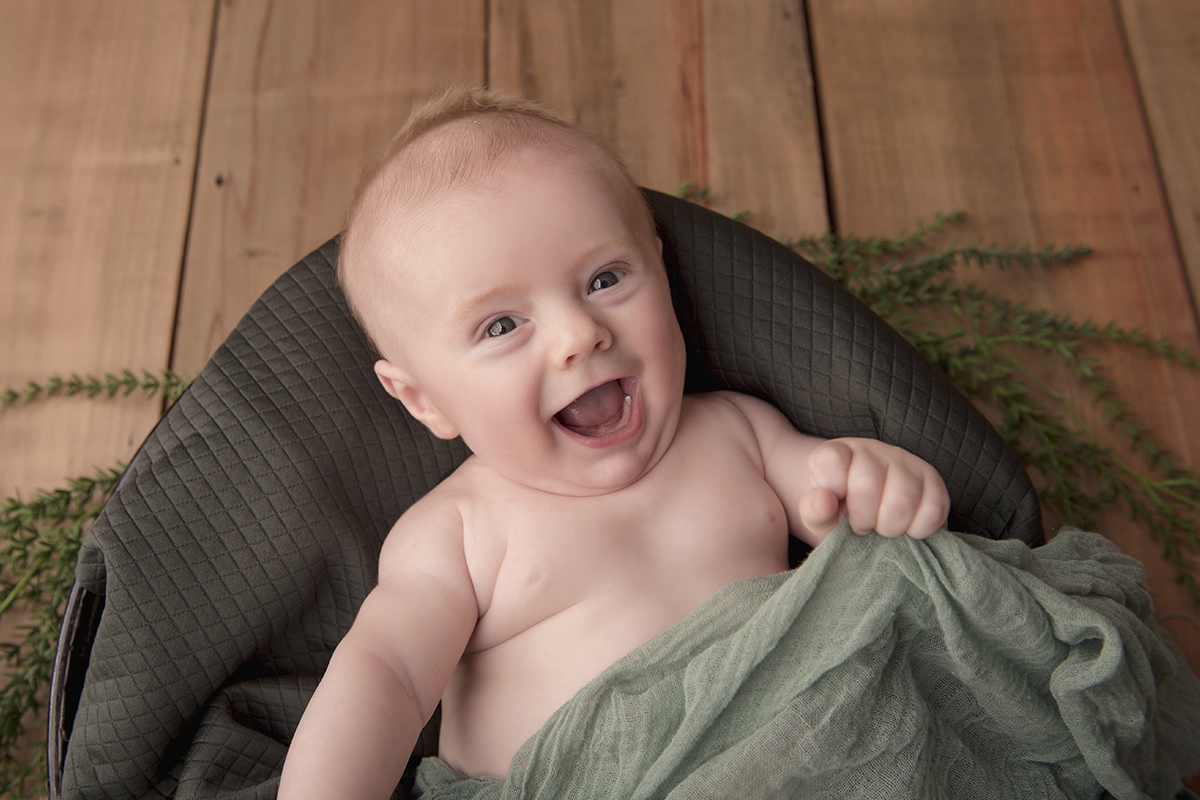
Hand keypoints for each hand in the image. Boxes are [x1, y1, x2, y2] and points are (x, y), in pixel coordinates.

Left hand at [799, 438, 949, 539]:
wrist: (872, 521)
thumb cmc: (841, 518)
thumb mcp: (818, 519)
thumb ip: (813, 511)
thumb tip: (823, 501)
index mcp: (836, 454)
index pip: (830, 461)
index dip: (831, 493)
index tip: (835, 509)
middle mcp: (870, 449)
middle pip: (867, 486)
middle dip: (863, 519)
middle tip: (862, 526)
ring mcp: (904, 460)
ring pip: (902, 501)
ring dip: (890, 528)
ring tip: (883, 528)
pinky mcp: (932, 478)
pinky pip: (933, 509)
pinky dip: (919, 530)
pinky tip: (907, 529)